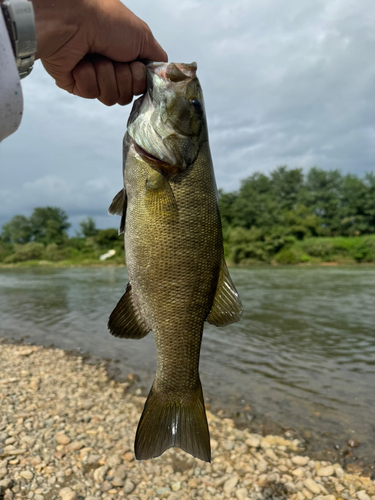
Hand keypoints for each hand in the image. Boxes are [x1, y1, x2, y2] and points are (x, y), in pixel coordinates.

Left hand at [31, 0, 167, 105]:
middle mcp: (110, 67)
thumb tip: (163, 75)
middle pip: (126, 95)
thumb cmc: (107, 20)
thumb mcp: (143, 36)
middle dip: (123, 78)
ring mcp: (92, 76)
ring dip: (106, 76)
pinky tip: (80, 62)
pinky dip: (87, 76)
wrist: (72, 18)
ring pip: (110, 97)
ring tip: (95, 57)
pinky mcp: (74, 83)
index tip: (135, 64)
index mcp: (125, 56)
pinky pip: (90, 93)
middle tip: (114, 58)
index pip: (140, 86)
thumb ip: (157, 59)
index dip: (139, 79)